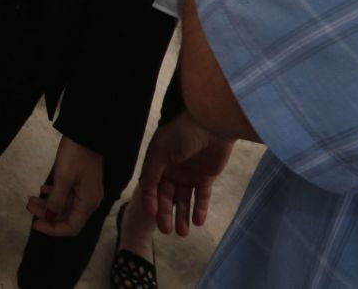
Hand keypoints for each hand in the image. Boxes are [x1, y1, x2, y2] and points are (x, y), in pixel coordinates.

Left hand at [26, 134, 104, 236]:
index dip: (53, 229)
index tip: (35, 224)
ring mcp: (85, 191)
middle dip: (47, 214)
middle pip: (67, 217)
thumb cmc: (75, 156)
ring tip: (32, 198)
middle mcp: (89, 201)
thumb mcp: (63, 178)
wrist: (86, 133)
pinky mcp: (80, 182)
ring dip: (48, 204)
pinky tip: (43, 189)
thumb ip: (56, 200)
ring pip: (65, 206)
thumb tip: (50, 217)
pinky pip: (66, 195)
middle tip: (29, 206)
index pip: (71, 227)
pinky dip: (54, 195)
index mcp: (88, 203)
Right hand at [137, 112, 234, 236]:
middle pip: (166, 196)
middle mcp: (171, 170)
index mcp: (157, 161)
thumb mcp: (161, 151)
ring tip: (183, 232)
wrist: (212, 125)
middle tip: (167, 231)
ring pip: (183, 199)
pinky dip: (199, 209)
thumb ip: (152, 172)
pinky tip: (197, 222)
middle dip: (165, 213)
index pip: (151, 186)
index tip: (153, 215)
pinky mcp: (206, 178)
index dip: (151, 201)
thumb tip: (145, 191)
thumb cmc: (182, 135)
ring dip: (182, 215)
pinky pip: (201, 197)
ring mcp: (189, 174)